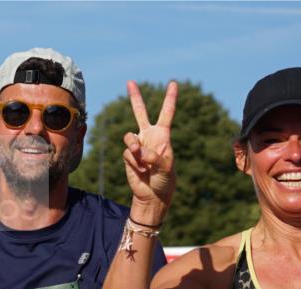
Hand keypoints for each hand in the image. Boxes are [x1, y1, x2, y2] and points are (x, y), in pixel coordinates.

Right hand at [123, 80, 177, 213]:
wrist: (152, 194)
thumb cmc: (165, 180)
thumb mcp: (166, 167)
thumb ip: (153, 155)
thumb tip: (137, 149)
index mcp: (163, 136)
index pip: (166, 113)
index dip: (170, 98)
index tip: (173, 83)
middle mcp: (149, 137)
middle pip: (140, 113)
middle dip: (135, 97)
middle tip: (130, 82)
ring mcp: (137, 146)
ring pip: (129, 136)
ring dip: (133, 146)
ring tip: (140, 157)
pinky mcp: (128, 156)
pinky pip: (127, 153)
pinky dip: (134, 161)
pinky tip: (141, 170)